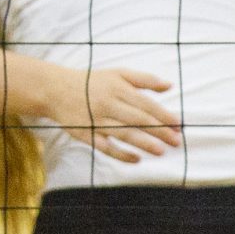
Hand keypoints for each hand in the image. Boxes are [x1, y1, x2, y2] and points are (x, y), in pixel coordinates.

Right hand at [27, 64, 182, 162]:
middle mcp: (109, 104)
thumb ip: (144, 79)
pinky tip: (136, 160)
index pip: (145, 103)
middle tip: (176, 141)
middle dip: (158, 131)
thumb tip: (170, 86)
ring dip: (143, 143)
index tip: (177, 125)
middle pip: (138, 119)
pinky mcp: (87, 134)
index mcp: (118, 88)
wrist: (57, 90)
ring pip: (124, 133)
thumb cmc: (93, 82)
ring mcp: (97, 121)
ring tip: (161, 151)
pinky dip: (120, 154)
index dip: (163, 115)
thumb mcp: (118, 74)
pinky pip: (106, 147)